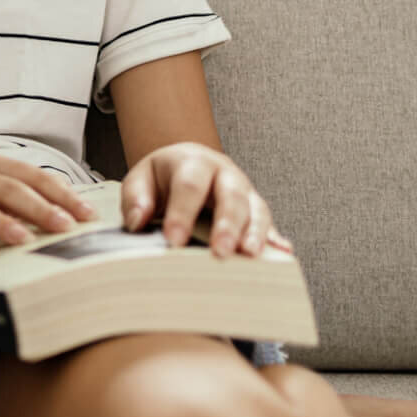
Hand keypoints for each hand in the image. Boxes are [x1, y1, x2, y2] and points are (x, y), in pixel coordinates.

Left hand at [119, 141, 292, 258]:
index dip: (182, 213)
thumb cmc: (161, 178)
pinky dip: (275, 239)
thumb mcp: (140, 180)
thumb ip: (135, 198)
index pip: (189, 186)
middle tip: (221, 252)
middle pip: (231, 195)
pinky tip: (282, 253)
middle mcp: (224, 174)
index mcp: (192, 162)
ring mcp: (244, 191)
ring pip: (256, 209)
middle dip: (227, 224)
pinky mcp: (256, 210)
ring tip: (251, 255)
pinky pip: (269, 224)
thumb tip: (138, 220)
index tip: (173, 240)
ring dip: (255, 233)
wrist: (185, 165)